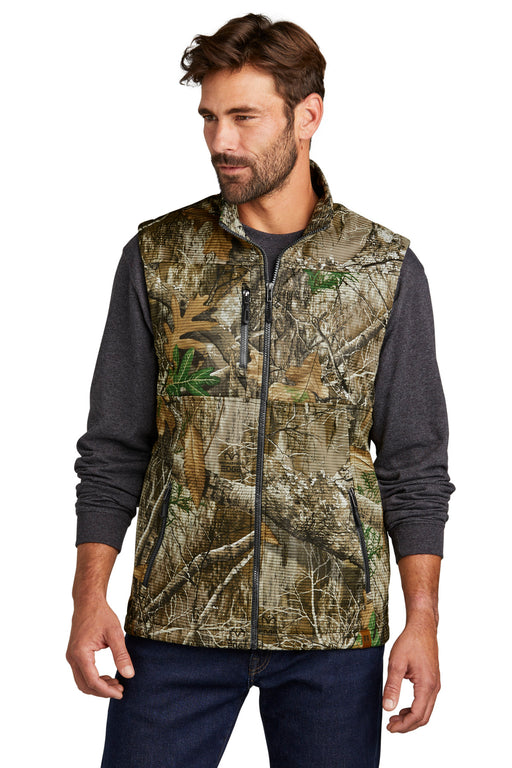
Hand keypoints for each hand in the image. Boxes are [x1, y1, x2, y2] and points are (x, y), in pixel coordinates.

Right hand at [66, 598, 133, 698]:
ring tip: (116, 684)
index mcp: (81, 653)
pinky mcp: (74, 654)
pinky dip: (94, 679)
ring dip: (98, 686)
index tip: (121, 693)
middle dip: (102, 691)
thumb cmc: (101, 615)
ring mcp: (71, 656)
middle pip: (85, 685)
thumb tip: (130, 675)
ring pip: (82, 681)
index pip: (92, 681)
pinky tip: (108, 677)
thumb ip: (121, 655)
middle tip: (121, 690)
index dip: (107, 691)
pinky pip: (82, 673)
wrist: (88, 602)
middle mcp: (72, 657)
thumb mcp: (115, 633)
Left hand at [382, 617, 440, 732]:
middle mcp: (434, 687)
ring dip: (411, 718)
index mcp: (426, 685)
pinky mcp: (433, 681)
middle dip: (407, 725)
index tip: (389, 727)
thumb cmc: (410, 642)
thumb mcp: (396, 663)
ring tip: (394, 718)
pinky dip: (415, 709)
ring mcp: (435, 685)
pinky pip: (426, 702)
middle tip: (390, 726)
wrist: (422, 627)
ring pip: (426, 711)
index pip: (417, 715)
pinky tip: (403, 707)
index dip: (403, 725)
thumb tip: (387, 707)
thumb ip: (392, 686)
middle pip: (423, 717)